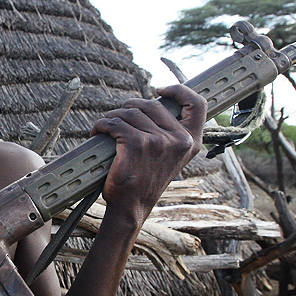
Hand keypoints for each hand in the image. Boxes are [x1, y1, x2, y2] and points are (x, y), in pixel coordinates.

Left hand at [90, 85, 205, 221]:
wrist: (132, 206)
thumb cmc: (146, 180)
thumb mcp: (170, 156)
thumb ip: (169, 133)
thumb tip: (152, 105)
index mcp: (191, 142)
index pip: (197, 104)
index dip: (179, 90)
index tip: (161, 89)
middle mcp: (178, 140)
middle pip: (151, 104)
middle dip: (130, 107)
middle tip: (119, 119)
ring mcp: (158, 141)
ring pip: (128, 112)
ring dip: (112, 118)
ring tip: (107, 129)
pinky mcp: (136, 144)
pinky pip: (113, 123)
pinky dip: (101, 125)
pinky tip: (98, 133)